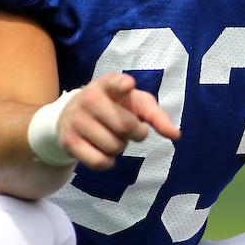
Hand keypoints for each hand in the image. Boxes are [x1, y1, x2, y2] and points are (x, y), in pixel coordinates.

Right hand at [58, 73, 179, 169]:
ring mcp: (76, 120)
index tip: (128, 85)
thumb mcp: (137, 104)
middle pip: (125, 126)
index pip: (114, 82)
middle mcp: (89, 98)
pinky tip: (104, 151)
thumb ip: (157, 116)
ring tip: (112, 136)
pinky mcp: (68, 141)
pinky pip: (98, 161)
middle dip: (136, 133)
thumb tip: (176, 135)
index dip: (122, 84)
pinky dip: (108, 162)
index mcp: (108, 84)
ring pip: (113, 146)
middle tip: (130, 128)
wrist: (75, 115)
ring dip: (120, 147)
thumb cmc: (116, 107)